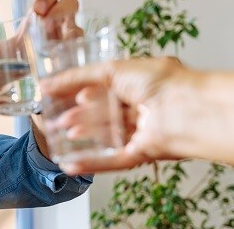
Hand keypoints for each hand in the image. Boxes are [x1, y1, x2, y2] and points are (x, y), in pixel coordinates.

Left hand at [0, 0, 81, 63]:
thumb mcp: (9, 53)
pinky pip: (85, 52)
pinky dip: (77, 57)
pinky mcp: (80, 57)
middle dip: (61, 8)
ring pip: (80, 26)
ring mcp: (73, 39)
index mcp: (45, 13)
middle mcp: (62, 22)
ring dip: (72, 30)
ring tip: (61, 42)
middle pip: (70, 3)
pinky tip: (68, 64)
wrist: (37, 81)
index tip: (36, 10)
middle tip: (44, 19)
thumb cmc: (25, 58)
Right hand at [39, 57, 196, 174]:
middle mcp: (143, 108)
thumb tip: (48, 84)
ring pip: (107, 137)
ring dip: (83, 137)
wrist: (186, 109)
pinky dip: (91, 163)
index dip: (82, 93)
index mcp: (141, 84)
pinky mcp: (142, 153)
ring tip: (61, 134)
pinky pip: (113, 160)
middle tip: (57, 119)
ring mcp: (143, 133)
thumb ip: (78, 77)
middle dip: (80, 117)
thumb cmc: (159, 82)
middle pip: (104, 115)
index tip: (59, 96)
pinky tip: (70, 164)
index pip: (105, 90)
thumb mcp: (112, 69)